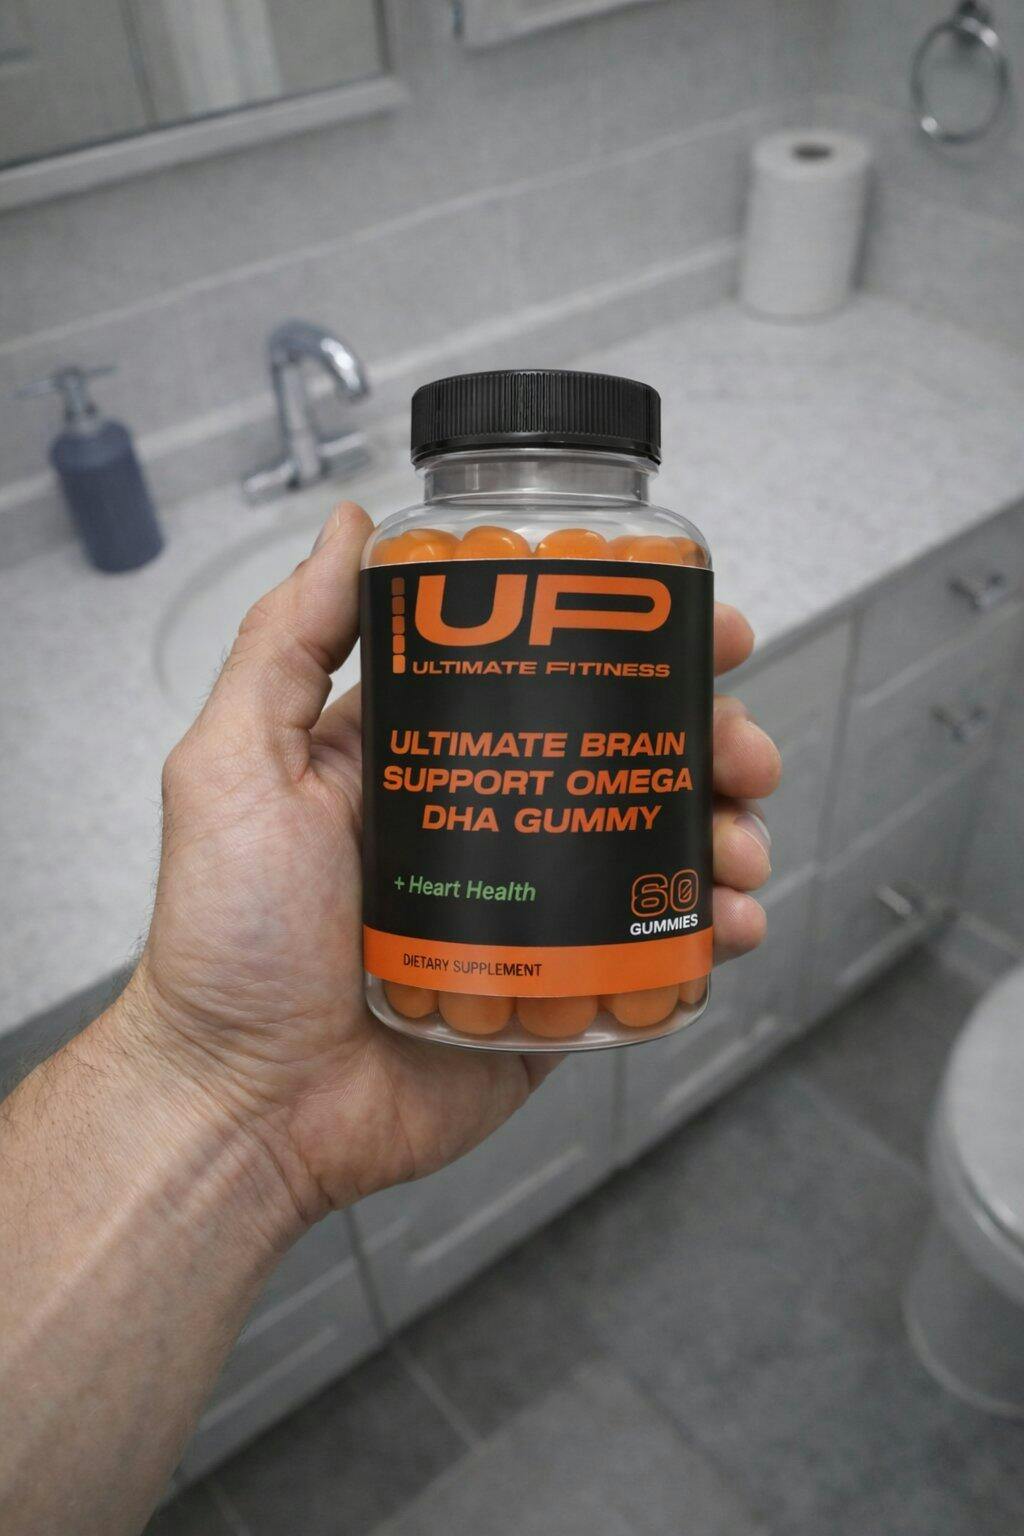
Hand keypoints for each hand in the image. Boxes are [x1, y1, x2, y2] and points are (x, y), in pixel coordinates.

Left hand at [123, 502, 779, 1226]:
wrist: (247, 1104)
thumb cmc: (227, 940)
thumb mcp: (236, 765)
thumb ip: (286, 643)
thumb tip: (349, 527)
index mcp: (429, 756)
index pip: (548, 675)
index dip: (633, 645)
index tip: (697, 626)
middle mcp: (491, 820)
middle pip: (626, 756)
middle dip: (707, 741)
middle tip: (741, 750)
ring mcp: (533, 908)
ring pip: (655, 849)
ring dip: (721, 833)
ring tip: (736, 846)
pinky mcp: (559, 987)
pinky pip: (652, 951)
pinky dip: (707, 935)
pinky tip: (727, 926)